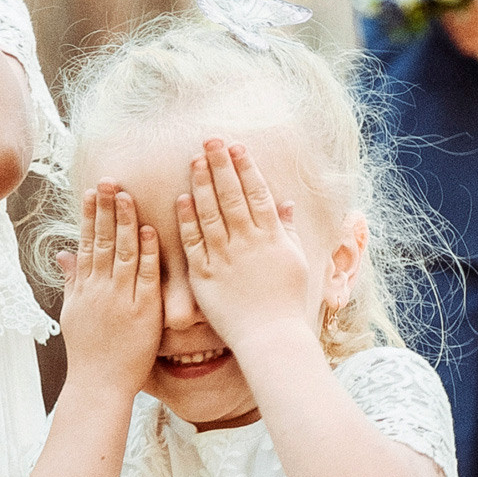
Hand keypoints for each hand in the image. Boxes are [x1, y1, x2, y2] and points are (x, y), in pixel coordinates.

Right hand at [59, 183, 161, 394]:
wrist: (99, 384)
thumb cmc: (90, 350)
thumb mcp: (73, 312)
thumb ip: (73, 279)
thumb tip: (63, 253)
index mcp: (83, 288)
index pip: (85, 243)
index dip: (89, 215)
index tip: (91, 190)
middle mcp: (99, 289)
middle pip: (101, 241)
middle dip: (106, 209)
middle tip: (109, 180)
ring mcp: (120, 299)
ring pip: (122, 253)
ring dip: (125, 222)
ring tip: (127, 194)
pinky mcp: (142, 311)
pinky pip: (146, 276)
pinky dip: (148, 252)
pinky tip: (150, 230)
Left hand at [175, 139, 319, 359]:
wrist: (270, 337)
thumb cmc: (286, 301)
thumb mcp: (296, 260)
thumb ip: (287, 230)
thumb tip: (286, 203)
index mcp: (271, 237)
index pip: (257, 193)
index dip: (246, 168)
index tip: (236, 146)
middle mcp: (248, 242)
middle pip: (232, 195)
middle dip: (221, 165)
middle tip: (210, 139)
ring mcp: (225, 258)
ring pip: (211, 213)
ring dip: (202, 183)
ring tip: (194, 159)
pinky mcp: (205, 276)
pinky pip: (194, 243)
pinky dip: (187, 220)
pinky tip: (181, 199)